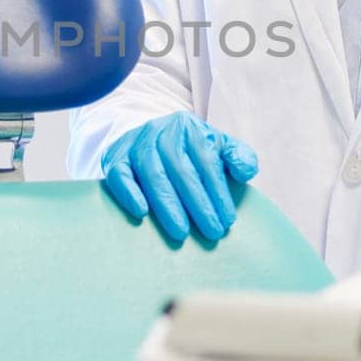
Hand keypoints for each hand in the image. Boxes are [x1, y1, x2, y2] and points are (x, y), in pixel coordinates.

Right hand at [100, 111, 258, 242]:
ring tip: (181, 232)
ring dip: (167, 205)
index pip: (206, 161)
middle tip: (211, 232)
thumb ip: (239, 157)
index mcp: (190, 128)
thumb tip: (245, 172)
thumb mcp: (218, 146)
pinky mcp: (115, 157)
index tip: (227, 220)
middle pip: (181, 169)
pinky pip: (119, 175)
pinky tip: (141, 213)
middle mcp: (161, 132)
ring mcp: (136, 144)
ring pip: (152, 174)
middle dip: (198, 204)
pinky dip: (129, 193)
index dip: (218, 192)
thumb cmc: (189, 150)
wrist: (147, 138)